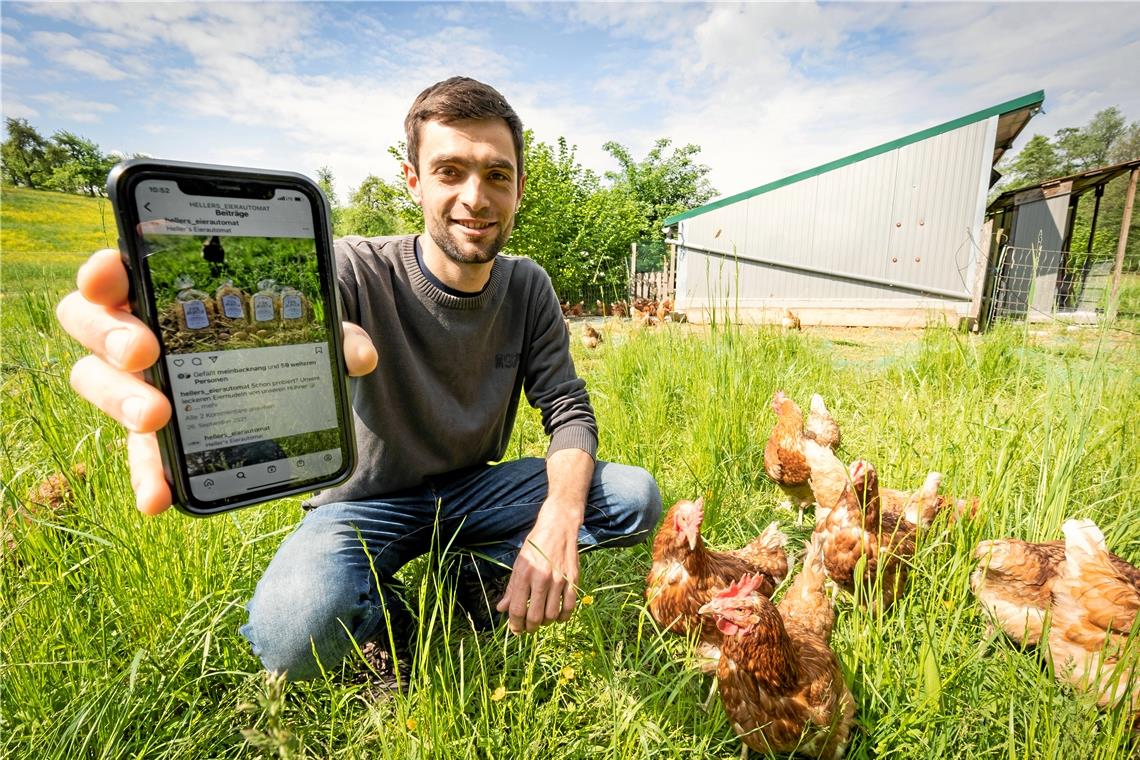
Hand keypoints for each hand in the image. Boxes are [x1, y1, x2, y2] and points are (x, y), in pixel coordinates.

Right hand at [55, 249, 377, 514]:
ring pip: (99, 382)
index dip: (103, 270)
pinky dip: (146, 475)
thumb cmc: (276, 329)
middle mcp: (134, 329)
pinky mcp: (152, 428)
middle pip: (91, 324)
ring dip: (120, 399)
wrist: (278, 366)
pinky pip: (138, 452)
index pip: (115, 270)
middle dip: (112, 336)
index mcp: (161, 288)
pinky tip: (159, 500)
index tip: (110, 277)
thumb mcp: (306, 323)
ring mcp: (136, 379)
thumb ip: (333, 332)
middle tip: (147, 352)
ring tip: (157, 418)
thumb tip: (359, 356)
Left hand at [495, 506, 580, 633]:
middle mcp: (542, 579)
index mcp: (525, 574)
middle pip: (535, 616)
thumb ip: (511, 588)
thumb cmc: (535, 545)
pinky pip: (569, 607)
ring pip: (552, 615)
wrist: (558, 528)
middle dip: (530, 627)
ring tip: (542, 620)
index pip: (518, 609)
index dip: (515, 624)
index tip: (515, 629)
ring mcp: (559, 580)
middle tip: (528, 628)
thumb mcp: (519, 564)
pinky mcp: (573, 579)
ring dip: (546, 623)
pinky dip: (563, 617)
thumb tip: (501, 609)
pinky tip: (558, 616)